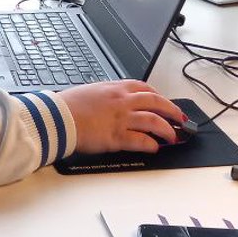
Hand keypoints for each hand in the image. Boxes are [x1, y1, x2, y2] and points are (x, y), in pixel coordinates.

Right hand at [57, 80, 185, 153]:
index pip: (144, 88)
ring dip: (167, 130)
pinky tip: (155, 148)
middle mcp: (122, 101)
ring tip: (173, 136)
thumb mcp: (90, 92)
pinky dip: (151, 144)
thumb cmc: (67, 105)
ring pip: (154, 121)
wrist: (57, 117)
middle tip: (180, 119)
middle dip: (172, 111)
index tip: (164, 102)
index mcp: (115, 88)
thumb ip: (105, 96)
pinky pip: (141, 140)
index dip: (158, 96)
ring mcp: (121, 118)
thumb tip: (111, 103)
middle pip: (156, 103)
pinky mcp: (117, 136)